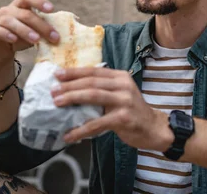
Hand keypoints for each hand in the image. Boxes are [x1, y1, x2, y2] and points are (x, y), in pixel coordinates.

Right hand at [0, 0, 59, 68]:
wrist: (0, 52)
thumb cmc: (21, 39)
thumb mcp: (34, 33)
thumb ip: (44, 30)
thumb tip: (63, 34)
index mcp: (20, 6)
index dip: (39, 1)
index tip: (51, 9)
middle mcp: (9, 9)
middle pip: (26, 14)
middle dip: (41, 25)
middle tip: (54, 37)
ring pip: (12, 21)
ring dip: (26, 31)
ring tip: (36, 40)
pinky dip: (6, 34)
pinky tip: (14, 39)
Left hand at [50, 67, 173, 150]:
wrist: (154, 128)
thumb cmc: (132, 111)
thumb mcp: (120, 93)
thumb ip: (103, 88)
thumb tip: (74, 89)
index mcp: (120, 76)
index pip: (94, 71)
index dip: (74, 72)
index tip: (57, 74)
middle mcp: (123, 85)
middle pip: (91, 82)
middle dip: (69, 86)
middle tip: (53, 91)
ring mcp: (124, 101)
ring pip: (93, 96)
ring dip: (72, 99)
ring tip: (57, 103)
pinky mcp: (123, 118)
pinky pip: (97, 123)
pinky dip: (81, 129)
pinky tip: (70, 135)